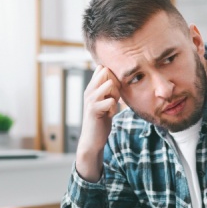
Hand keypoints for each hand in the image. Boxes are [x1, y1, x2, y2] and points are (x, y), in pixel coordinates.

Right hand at [76, 65, 121, 181]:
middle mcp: (89, 90)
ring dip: (116, 96)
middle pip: (107, 73)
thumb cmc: (102, 119)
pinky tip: (109, 115)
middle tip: (114, 100)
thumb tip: (117, 77)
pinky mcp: (93, 109)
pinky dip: (114, 109)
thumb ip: (109, 89)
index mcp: (91, 87)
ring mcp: (90, 99)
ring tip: (111, 107)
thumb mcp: (106, 100)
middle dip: (116, 85)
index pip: (103, 68)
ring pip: (110, 84)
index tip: (113, 92)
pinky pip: (111, 101)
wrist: (93, 138)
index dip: (114, 78)